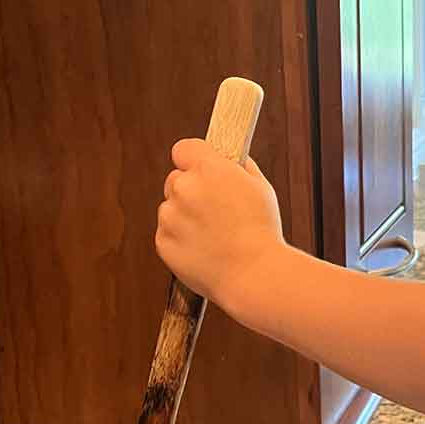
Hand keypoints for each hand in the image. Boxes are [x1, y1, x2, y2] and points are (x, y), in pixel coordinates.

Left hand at [156, 140, 283, 312]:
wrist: (254, 274)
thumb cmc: (262, 232)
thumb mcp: (260, 188)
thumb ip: (238, 168)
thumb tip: (228, 161)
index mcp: (209, 169)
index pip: (184, 149)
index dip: (193, 159)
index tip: (201, 169)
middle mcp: (184, 188)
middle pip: (175, 179)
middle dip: (190, 190)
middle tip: (214, 210)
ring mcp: (170, 216)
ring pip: (170, 208)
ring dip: (185, 217)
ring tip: (214, 235)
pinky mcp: (163, 241)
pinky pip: (167, 233)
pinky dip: (181, 239)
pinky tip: (205, 249)